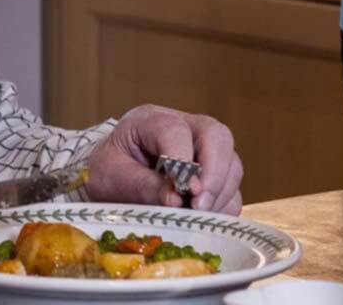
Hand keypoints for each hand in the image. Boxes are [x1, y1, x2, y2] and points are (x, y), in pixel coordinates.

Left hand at [85, 105, 244, 214]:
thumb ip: (142, 186)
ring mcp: (204, 151)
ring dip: (218, 195)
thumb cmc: (109, 171)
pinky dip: (222, 209)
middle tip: (199, 206)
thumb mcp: (112, 178)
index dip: (181, 158)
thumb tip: (176, 201)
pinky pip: (233, 191)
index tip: (181, 189)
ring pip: (232, 165)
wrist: (110, 179)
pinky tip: (200, 222)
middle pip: (218, 138)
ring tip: (194, 218)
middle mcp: (185, 128)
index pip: (176, 130)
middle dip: (214, 174)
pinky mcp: (215, 176)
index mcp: (152, 120)